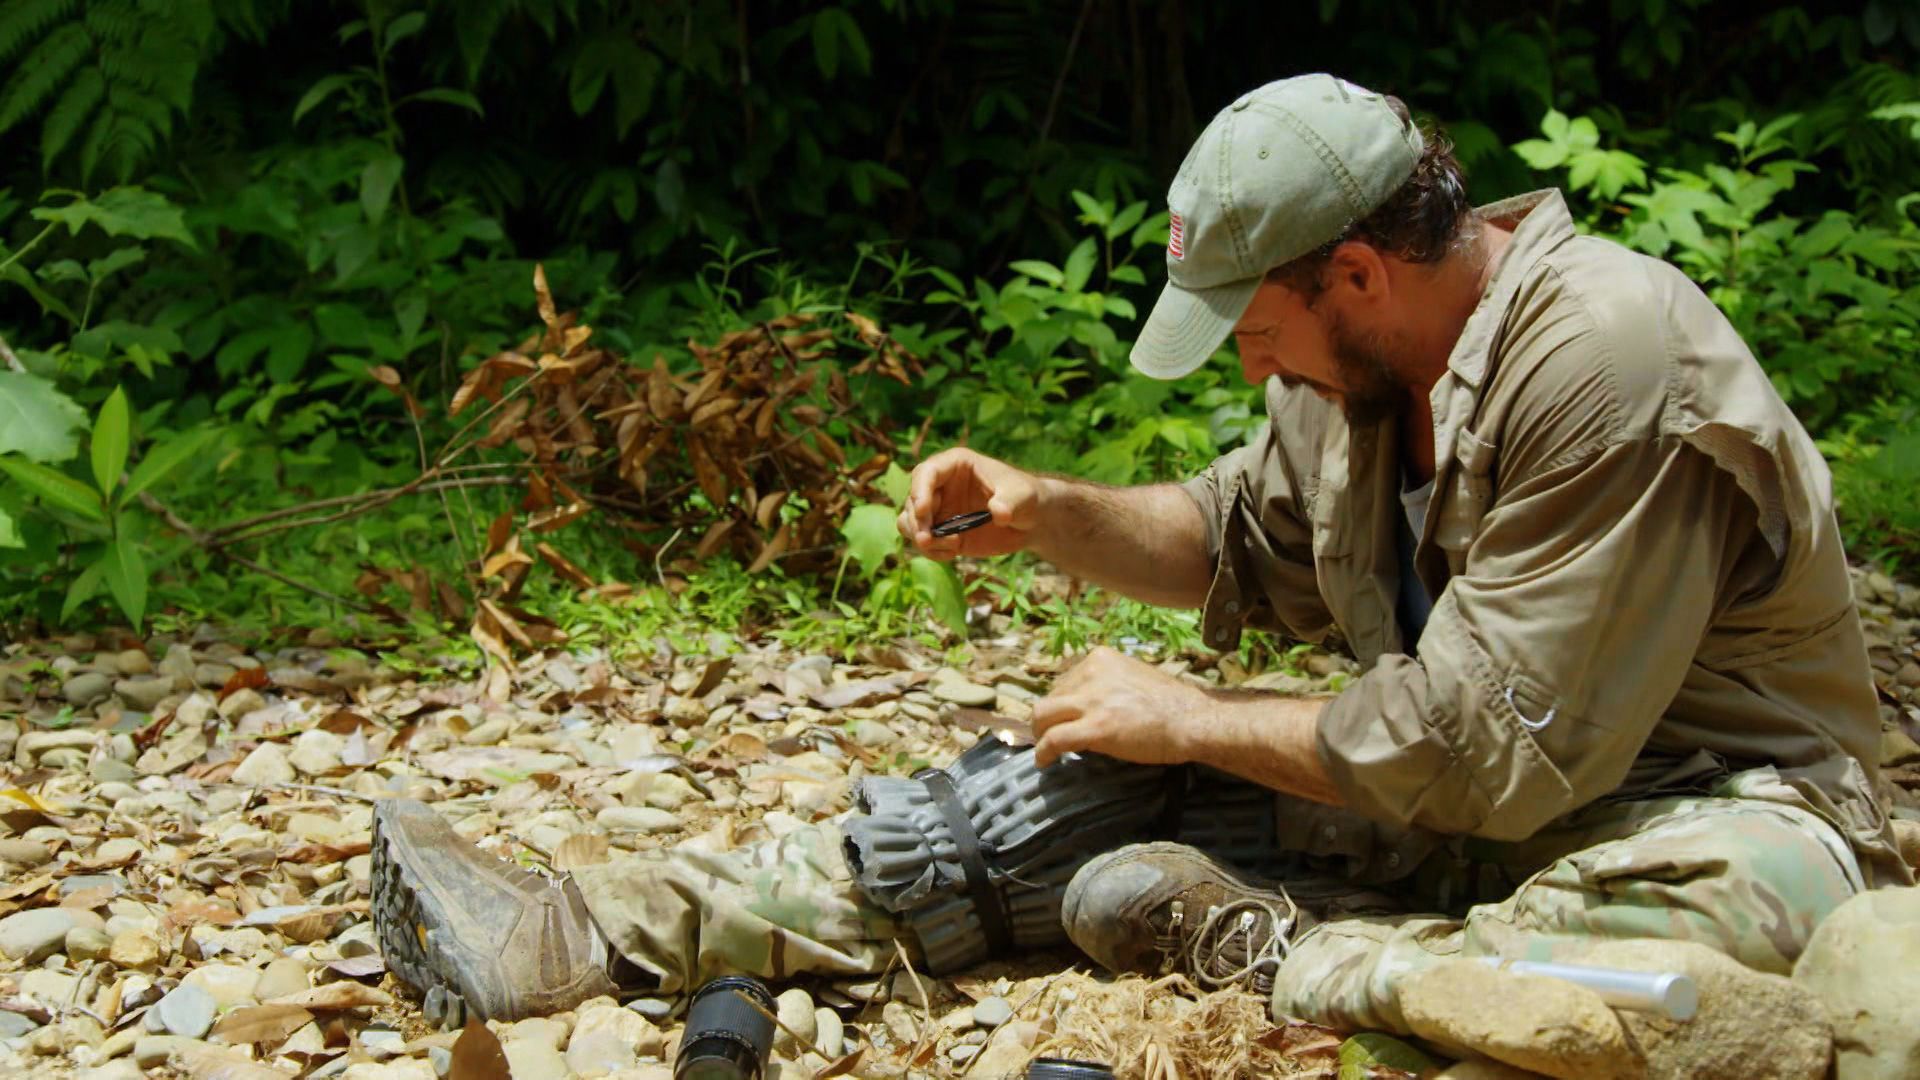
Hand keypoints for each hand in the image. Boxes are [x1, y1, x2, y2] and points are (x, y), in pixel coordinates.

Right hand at [897, 448, 1042, 560]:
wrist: (1030, 521)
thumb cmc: (1026, 497)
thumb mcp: (1023, 496)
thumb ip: (1010, 502)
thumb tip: (999, 512)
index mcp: (955, 465)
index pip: (926, 473)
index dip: (919, 491)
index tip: (922, 512)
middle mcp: (940, 485)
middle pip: (912, 500)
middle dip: (917, 522)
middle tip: (929, 540)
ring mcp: (939, 509)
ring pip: (909, 522)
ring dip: (920, 537)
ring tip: (951, 547)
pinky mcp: (942, 531)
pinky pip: (923, 542)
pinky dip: (932, 551)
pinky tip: (953, 555)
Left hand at [1030, 646, 1206, 767]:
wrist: (1192, 720)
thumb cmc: (1170, 705)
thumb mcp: (1131, 678)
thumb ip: (1105, 685)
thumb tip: (1081, 705)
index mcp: (1101, 658)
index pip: (1065, 681)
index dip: (1061, 704)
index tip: (1062, 719)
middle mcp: (1092, 672)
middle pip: (1051, 696)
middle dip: (1048, 718)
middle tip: (1050, 736)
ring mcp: (1093, 700)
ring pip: (1043, 715)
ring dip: (1040, 734)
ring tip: (1045, 748)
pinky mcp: (1096, 727)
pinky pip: (1054, 739)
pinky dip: (1043, 752)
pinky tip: (1044, 761)